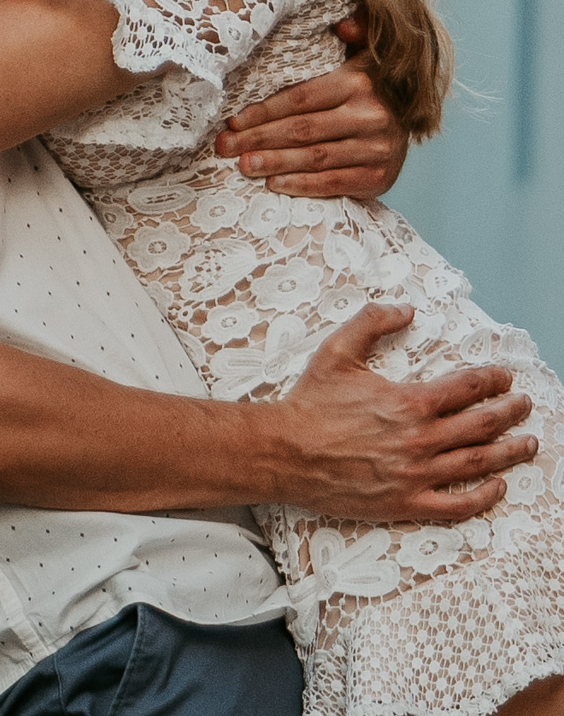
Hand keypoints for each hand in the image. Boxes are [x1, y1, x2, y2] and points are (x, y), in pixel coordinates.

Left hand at [215, 17, 406, 198]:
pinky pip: (334, 183)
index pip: (301, 98)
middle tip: (225, 146)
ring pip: (315, 157)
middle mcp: (371, 115)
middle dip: (258, 139)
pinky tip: (274, 183)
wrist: (415, 122)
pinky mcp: (380, 177)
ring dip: (274, 163)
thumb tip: (342, 25)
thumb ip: (355, 33)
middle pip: (302, 130)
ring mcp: (378, 149)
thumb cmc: (372, 84)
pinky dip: (302, 185)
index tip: (233, 121)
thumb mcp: (366, 51)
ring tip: (242, 165)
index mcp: (359, 81)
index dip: (264, 111)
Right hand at [272, 302, 535, 521]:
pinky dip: (483, 497)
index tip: (504, 376)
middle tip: (524, 405)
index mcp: (409, 402)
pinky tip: (498, 487)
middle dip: (510, 412)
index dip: (491, 379)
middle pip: (482, 425)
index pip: (466, 388)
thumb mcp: (338, 351)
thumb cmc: (311, 403)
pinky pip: (457, 505)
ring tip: (528, 443)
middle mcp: (420, 439)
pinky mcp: (407, 502)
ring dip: (509, 452)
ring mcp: (417, 474)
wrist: (286, 451)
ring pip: (477, 463)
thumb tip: (405, 310)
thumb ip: (373, 323)